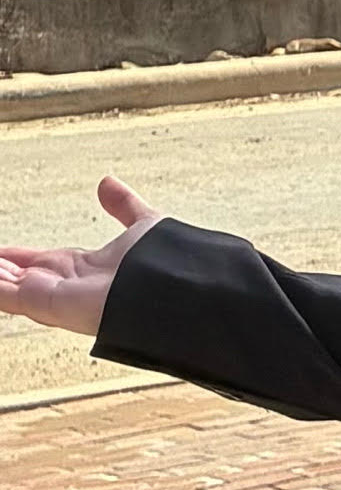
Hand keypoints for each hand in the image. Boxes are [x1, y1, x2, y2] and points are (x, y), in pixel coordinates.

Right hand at [0, 177, 159, 337]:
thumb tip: (107, 183)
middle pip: (22, 278)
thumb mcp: (142, 224)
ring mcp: (58, 297)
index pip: (44, 262)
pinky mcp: (50, 305)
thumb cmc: (168, 264)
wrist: (174, 289)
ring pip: (12, 288)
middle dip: (2, 269)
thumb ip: (123, 205)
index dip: (20, 258)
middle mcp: (71, 285)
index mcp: (88, 268)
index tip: (3, 253)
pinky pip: (11, 297)